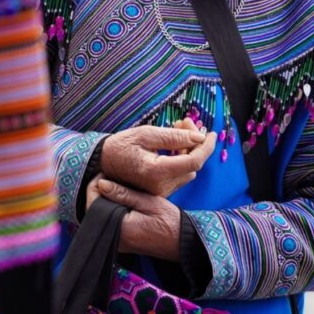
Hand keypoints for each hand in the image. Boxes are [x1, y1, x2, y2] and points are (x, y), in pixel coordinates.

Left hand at [97, 178, 181, 260]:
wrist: (183, 242)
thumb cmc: (169, 221)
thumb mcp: (148, 202)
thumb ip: (123, 193)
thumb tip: (101, 184)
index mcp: (120, 228)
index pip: (93, 204)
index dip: (95, 185)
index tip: (104, 173)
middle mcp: (115, 239)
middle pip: (93, 210)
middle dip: (98, 192)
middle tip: (108, 177)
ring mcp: (118, 243)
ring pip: (100, 216)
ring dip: (104, 200)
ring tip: (114, 185)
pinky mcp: (122, 243)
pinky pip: (108, 223)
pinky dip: (110, 210)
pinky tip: (119, 200)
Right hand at [100, 124, 216, 196]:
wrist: (102, 162)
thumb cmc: (120, 145)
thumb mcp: (145, 134)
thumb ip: (173, 136)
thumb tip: (199, 138)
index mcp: (157, 171)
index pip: (193, 161)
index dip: (206, 146)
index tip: (210, 133)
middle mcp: (161, 185)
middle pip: (193, 165)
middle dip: (195, 143)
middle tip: (186, 124)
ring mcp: (161, 190)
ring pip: (188, 170)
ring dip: (189, 150)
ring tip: (178, 130)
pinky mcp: (160, 190)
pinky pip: (180, 175)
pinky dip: (182, 159)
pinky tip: (174, 145)